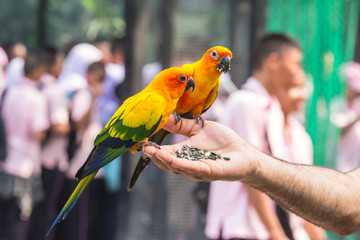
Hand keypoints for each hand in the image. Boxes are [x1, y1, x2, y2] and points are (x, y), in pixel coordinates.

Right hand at [144, 115, 258, 180]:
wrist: (242, 152)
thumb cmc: (221, 141)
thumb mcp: (198, 128)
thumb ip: (181, 125)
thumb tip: (163, 116)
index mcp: (183, 153)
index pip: (164, 153)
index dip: (152, 149)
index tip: (141, 141)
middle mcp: (187, 164)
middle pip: (167, 163)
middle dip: (155, 156)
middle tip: (143, 147)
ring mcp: (198, 171)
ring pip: (178, 168)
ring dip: (165, 161)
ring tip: (153, 152)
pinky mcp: (210, 172)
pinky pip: (194, 170)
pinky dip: (183, 166)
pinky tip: (173, 160)